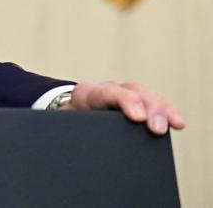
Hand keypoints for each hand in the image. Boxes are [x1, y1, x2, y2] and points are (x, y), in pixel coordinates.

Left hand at [61, 81, 184, 134]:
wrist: (64, 116)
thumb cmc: (65, 125)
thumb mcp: (63, 129)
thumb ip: (71, 134)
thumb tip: (81, 151)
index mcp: (85, 94)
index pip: (105, 92)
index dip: (124, 101)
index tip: (138, 118)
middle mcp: (106, 90)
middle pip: (131, 90)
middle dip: (148, 107)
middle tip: (157, 128)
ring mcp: (122, 94)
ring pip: (145, 94)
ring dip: (161, 109)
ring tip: (175, 124)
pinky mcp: (134, 103)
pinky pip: (153, 104)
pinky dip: (166, 112)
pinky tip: (177, 123)